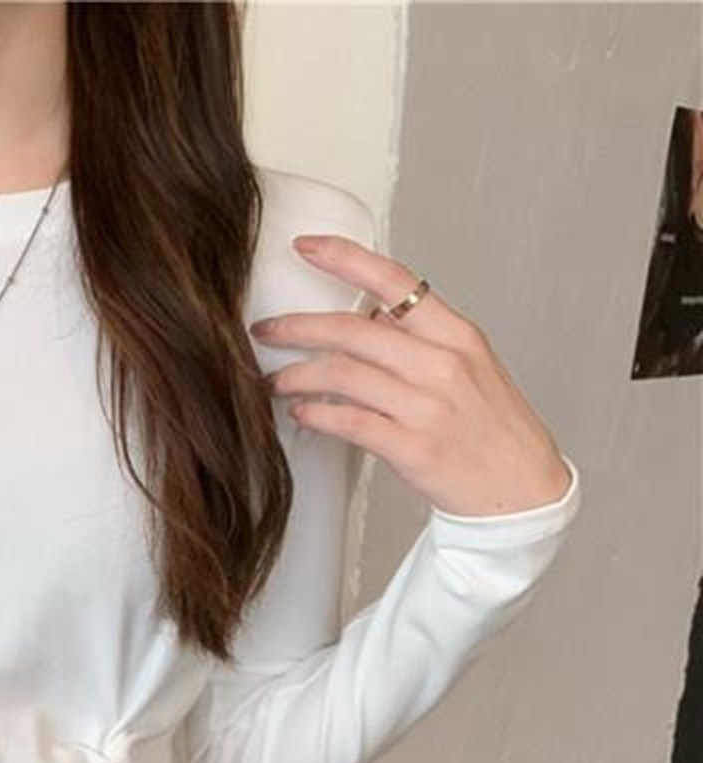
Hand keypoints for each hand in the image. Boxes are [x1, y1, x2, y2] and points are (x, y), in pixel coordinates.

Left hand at [250, 233, 572, 518]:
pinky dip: (316, 414)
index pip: (395, 279)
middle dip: (297, 326)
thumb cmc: (492, 429)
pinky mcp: (413, 447)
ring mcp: (427, 406)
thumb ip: (420, 339)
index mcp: (456, 334)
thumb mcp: (469, 367)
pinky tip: (299, 413)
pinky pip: (350, 422)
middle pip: (354, 328)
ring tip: (274, 382)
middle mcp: (442, 363)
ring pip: (343, 375)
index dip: (344, 258)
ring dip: (297, 376)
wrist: (522, 489)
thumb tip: (369, 315)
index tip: (305, 246)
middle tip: (266, 329)